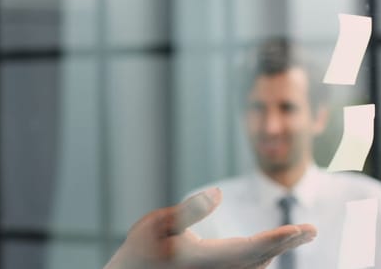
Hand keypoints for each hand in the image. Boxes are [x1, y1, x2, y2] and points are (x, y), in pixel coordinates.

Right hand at [104, 188, 315, 268]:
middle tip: (311, 230)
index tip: (303, 229)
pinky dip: (261, 258)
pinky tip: (267, 252)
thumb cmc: (142, 247)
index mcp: (207, 258)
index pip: (252, 248)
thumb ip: (189, 210)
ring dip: (277, 250)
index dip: (279, 239)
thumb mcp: (159, 223)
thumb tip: (218, 193)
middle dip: (287, 243)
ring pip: (255, 265)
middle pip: (260, 258)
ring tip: (298, 236)